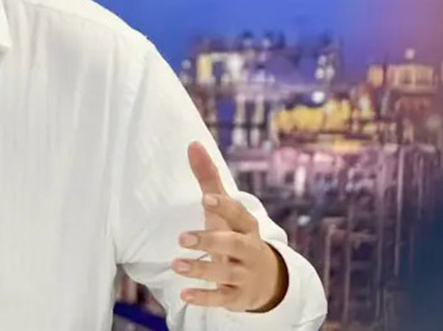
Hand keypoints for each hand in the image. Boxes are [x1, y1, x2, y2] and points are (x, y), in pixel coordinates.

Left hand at [172, 142, 288, 312]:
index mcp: (246, 226)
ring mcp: (244, 275)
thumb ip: (208, 179)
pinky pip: (222, 298)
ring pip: (226, 273)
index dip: (224, 206)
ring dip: (201, 269)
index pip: (238, 214)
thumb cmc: (235, 234)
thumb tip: (192, 144)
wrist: (265, 278)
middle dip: (210, 241)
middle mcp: (248, 250)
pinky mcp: (237, 297)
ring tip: (176, 264)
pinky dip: (205, 297)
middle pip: (234, 244)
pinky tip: (185, 294)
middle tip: (182, 238)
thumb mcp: (224, 210)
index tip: (206, 198)